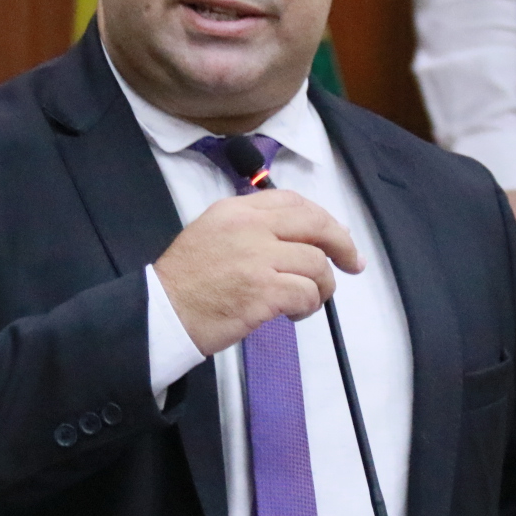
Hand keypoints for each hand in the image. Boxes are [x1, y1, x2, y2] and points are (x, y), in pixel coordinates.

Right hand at [153, 192, 362, 356]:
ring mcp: (258, 258)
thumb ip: (252, 226)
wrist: (162, 313)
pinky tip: (294, 314)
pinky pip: (307, 293)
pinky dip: (308, 305)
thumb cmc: (186, 280)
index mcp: (237, 210)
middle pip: (315, 224)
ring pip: (316, 263)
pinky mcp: (264, 291)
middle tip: (352, 263)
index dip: (322, 218)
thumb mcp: (212, 232)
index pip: (293, 202)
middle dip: (342, 244)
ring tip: (307, 301)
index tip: (335, 235)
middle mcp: (250, 227)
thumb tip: (302, 235)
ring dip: (321, 286)